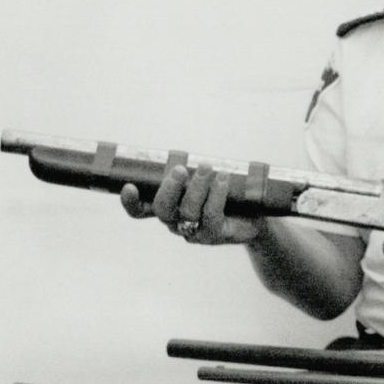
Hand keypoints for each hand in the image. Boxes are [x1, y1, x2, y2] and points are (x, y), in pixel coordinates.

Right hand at [120, 164, 261, 245]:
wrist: (253, 215)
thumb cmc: (223, 193)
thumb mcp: (202, 179)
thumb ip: (190, 168)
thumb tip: (184, 148)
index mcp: (167, 207)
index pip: (140, 210)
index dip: (131, 203)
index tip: (129, 187)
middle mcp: (176, 221)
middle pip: (163, 210)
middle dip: (170, 188)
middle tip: (180, 170)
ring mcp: (195, 231)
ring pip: (188, 211)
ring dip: (197, 187)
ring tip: (207, 168)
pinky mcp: (215, 234)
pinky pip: (212, 216)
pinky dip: (217, 195)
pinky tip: (223, 179)